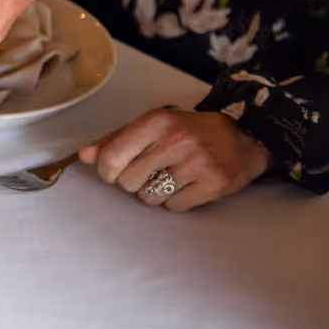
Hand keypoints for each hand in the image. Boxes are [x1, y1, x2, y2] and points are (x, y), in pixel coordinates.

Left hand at [78, 108, 269, 211]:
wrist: (245, 139)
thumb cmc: (191, 133)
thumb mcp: (153, 127)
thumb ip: (116, 141)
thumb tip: (84, 156)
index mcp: (156, 121)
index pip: (111, 158)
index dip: (108, 172)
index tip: (117, 171)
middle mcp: (176, 140)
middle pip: (127, 182)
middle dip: (135, 182)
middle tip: (154, 170)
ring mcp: (196, 163)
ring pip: (149, 198)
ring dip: (156, 193)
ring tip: (173, 176)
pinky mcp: (213, 184)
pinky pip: (174, 206)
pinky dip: (177, 201)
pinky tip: (189, 185)